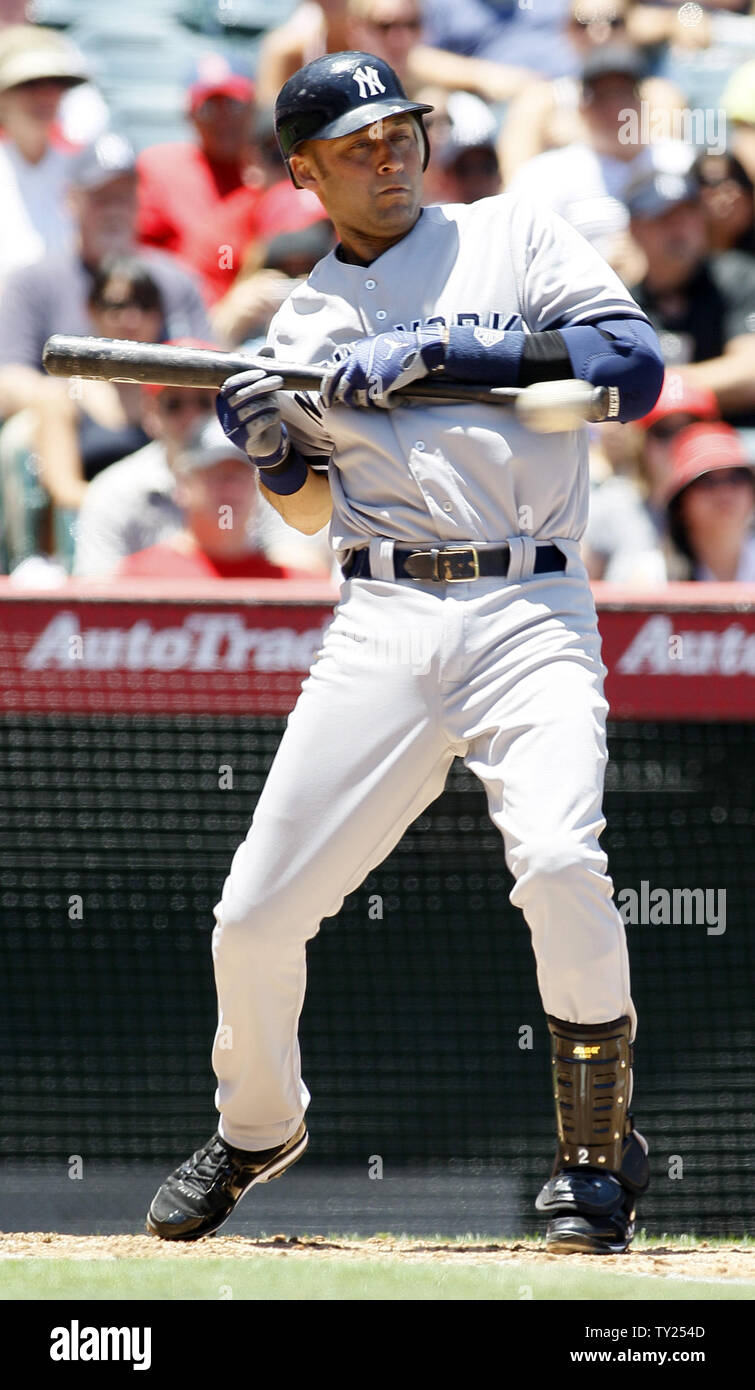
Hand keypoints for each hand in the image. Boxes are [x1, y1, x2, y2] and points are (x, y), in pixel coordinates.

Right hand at [216, 368, 288, 467]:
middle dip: (262, 386)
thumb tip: (268, 348)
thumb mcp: (262, 391)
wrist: (265, 442)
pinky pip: (256, 425)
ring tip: (276, 403)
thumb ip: (262, 371)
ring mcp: (232, 427)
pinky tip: (275, 416)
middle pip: (242, 395)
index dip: (247, 377)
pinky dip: (269, 418)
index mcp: (224, 398)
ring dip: (268, 403)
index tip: (263, 372)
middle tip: (279, 381)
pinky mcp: (244, 440)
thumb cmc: (261, 412)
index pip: (231, 384)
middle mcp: (225, 413)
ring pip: (250, 409)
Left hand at [320, 327, 446, 408]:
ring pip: (359, 400)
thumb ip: (362, 357)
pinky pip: (378, 403)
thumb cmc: (400, 346)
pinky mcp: (382, 386)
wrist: (418, 348)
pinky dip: (387, 403)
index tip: (326, 399)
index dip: (327, 389)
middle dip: (340, 401)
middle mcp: (358, 366)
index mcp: (355, 356)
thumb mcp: (374, 346)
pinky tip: (394, 399)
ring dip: (368, 403)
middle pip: (341, 391)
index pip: (332, 374)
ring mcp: (369, 377)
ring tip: (377, 400)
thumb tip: (355, 368)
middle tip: (341, 407)